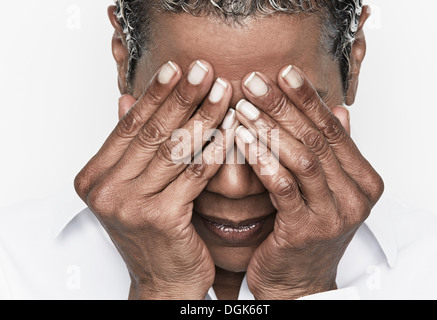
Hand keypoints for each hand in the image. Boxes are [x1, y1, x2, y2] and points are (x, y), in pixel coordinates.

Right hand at [74, 60, 236, 298]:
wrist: (163, 282)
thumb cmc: (154, 234)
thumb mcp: (133, 187)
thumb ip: (129, 146)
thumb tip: (123, 100)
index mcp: (94, 177)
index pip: (130, 126)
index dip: (155, 94)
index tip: (177, 68)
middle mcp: (105, 189)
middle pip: (152, 132)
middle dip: (182, 96)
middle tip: (204, 68)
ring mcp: (129, 205)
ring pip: (176, 148)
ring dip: (203, 115)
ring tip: (223, 90)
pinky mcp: (160, 217)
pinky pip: (195, 172)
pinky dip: (217, 147)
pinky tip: (233, 127)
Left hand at [234, 66, 383, 298]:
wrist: (296, 283)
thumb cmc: (304, 232)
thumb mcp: (322, 189)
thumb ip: (331, 153)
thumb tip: (340, 112)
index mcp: (363, 180)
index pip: (333, 129)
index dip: (307, 99)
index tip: (283, 72)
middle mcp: (356, 195)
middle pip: (316, 138)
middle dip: (283, 106)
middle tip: (254, 80)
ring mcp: (335, 214)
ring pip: (302, 158)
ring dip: (269, 128)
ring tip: (242, 106)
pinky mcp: (307, 229)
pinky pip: (283, 186)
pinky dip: (262, 160)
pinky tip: (241, 139)